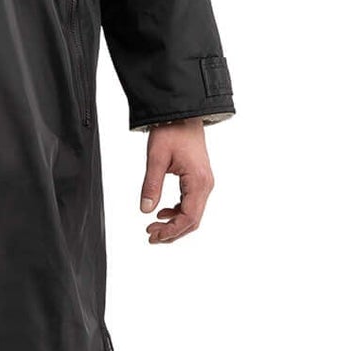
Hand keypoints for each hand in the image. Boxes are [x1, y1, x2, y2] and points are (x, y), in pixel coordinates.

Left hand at [138, 118, 214, 243]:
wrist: (182, 114)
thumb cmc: (172, 131)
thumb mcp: (156, 158)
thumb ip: (151, 185)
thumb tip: (145, 209)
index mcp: (199, 182)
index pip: (189, 217)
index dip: (171, 231)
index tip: (153, 235)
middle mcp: (205, 185)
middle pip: (193, 220)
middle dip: (172, 232)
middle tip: (150, 236)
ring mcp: (204, 183)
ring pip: (192, 214)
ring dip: (174, 224)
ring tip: (153, 227)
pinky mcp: (198, 179)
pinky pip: (191, 203)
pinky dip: (177, 212)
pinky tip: (162, 213)